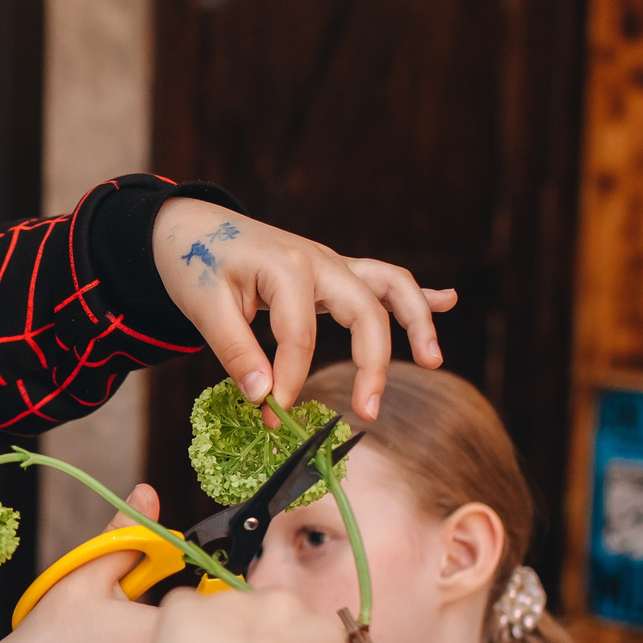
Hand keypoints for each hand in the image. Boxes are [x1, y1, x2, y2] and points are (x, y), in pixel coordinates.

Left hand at [151, 197, 455, 419]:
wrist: (193, 227)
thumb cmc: (196, 265)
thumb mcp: (204, 308)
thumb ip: (237, 353)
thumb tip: (265, 400)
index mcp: (287, 268)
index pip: (301, 335)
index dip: (291, 379)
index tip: (276, 414)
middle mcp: (320, 262)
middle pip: (366, 311)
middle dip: (374, 363)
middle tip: (368, 411)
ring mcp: (332, 264)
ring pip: (390, 286)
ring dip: (417, 321)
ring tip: (434, 360)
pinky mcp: (334, 271)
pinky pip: (384, 279)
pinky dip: (417, 292)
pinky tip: (449, 301)